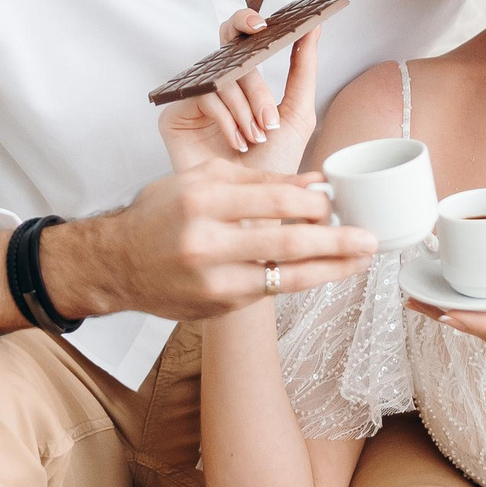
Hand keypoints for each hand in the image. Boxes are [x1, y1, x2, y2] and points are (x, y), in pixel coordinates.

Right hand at [48, 160, 375, 321]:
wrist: (116, 265)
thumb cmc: (159, 214)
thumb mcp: (200, 181)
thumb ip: (257, 181)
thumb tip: (314, 182)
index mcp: (202, 201)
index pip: (274, 200)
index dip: (314, 202)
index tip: (338, 201)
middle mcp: (206, 243)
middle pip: (287, 243)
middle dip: (335, 242)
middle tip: (369, 238)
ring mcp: (212, 280)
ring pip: (285, 277)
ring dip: (330, 269)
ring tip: (360, 260)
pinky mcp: (217, 306)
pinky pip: (268, 291)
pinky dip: (298, 280)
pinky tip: (323, 271)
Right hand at [157, 13, 323, 177]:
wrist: (252, 209)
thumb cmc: (274, 165)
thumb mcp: (297, 114)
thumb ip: (304, 70)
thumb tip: (313, 27)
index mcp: (244, 80)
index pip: (241, 36)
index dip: (246, 21)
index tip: (264, 23)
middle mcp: (217, 85)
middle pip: (229, 52)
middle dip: (256, 83)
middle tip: (268, 108)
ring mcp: (195, 99)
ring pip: (222, 78)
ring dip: (247, 108)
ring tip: (258, 137)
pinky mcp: (175, 116)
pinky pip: (204, 97)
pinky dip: (227, 119)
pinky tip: (236, 143)